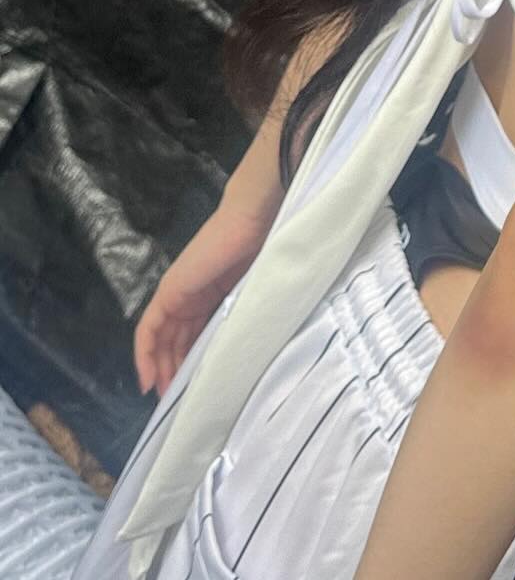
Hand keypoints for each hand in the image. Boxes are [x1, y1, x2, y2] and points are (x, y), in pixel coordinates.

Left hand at [133, 199, 274, 399]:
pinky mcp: (168, 292)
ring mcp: (177, 293)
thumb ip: (240, 317)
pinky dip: (145, 354)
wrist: (253, 220)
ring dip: (159, 367)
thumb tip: (243, 352)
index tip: (192, 388)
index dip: (189, 362)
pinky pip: (149, 329)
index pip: (192, 334)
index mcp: (212, 295)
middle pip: (174, 339)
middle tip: (177, 401)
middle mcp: (190, 295)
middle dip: (172, 370)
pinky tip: (147, 378)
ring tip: (164, 396)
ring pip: (160, 338)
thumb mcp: (252, 294)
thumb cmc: (263, 250)